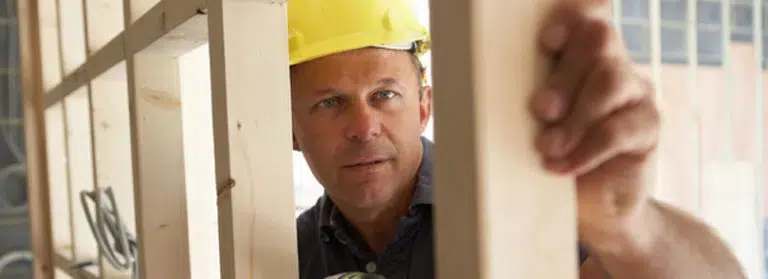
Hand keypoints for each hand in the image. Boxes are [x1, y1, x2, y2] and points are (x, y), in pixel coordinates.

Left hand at [532, 1, 660, 247]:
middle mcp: (611, 62)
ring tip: (546, 146)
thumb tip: (465, 85)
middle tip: (539, 109)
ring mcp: (634, 92)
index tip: (545, 41)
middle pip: (598, 39)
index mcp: (577, 53)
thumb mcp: (525, 122)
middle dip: (564, 74)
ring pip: (611, 81)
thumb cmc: (547, 154)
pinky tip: (562, 166)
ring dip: (574, 116)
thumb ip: (510, 97)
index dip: (570, 16)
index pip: (585, 14)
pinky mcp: (646, 128)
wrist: (589, 205)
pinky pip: (620, 129)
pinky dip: (586, 149)